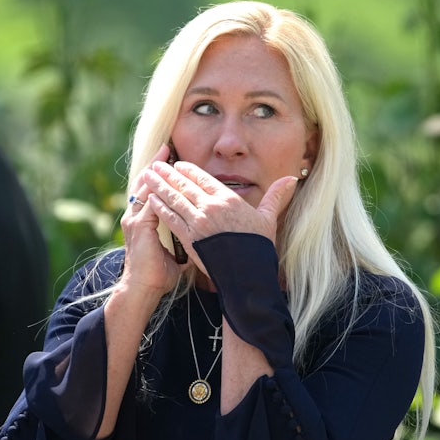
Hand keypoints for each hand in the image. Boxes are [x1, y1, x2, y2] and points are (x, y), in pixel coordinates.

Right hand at [119, 144, 183, 300]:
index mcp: (145, 220)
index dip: (164, 177)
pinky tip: (167, 177)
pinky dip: (157, 188)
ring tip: (165, 155)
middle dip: (158, 166)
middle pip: (147, 184)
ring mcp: (135, 220)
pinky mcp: (139, 226)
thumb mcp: (175, 251)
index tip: (174, 162)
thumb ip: (185, 237)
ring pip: (146, 188)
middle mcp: (137, 216)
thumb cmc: (159, 274)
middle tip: (168, 148)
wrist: (143, 289)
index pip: (154, 192)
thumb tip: (203, 235)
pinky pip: (149, 201)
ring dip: (156, 171)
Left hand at [141, 160, 297, 275]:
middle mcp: (211, 208)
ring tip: (147, 175)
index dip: (188, 170)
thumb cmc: (260, 248)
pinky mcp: (189, 238)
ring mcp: (198, 223)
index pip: (204, 179)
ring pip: (174, 199)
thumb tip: (293, 178)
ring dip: (159, 186)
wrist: (248, 275)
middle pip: (185, 186)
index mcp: (229, 200)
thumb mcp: (269, 218)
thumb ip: (276, 196)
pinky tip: (151, 199)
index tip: (178, 165)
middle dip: (168, 174)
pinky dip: (160, 207)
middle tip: (155, 164)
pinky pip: (170, 218)